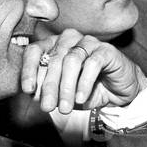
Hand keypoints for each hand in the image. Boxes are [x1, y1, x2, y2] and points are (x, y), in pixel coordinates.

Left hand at [22, 29, 145, 113]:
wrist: (118, 92)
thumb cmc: (87, 90)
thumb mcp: (63, 94)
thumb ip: (48, 91)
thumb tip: (34, 94)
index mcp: (54, 45)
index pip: (34, 51)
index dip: (29, 70)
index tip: (28, 90)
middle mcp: (69, 39)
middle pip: (54, 58)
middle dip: (49, 86)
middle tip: (47, 106)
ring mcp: (89, 42)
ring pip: (72, 60)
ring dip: (66, 87)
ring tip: (66, 107)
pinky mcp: (106, 50)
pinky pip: (92, 64)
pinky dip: (84, 83)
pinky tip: (81, 98)